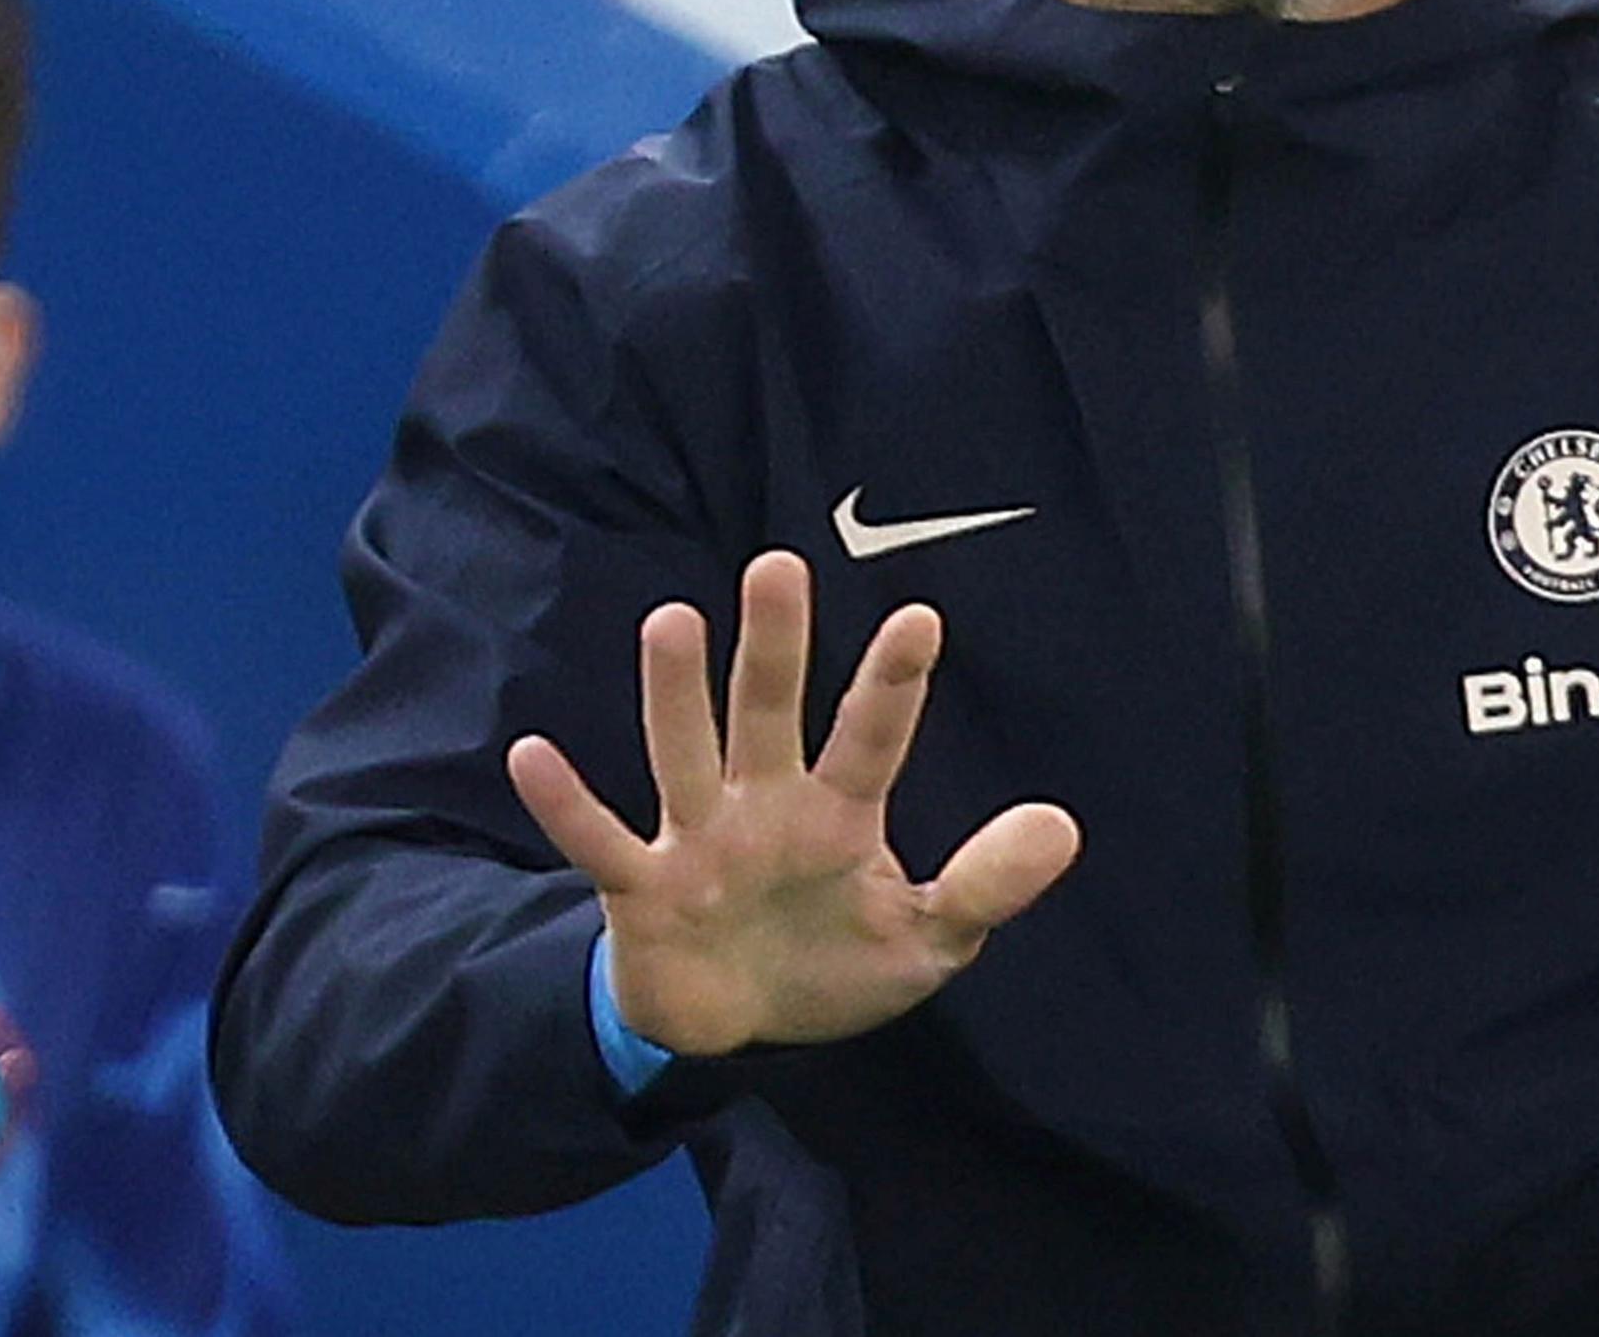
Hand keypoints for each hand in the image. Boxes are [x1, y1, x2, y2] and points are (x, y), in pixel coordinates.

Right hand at [507, 550, 1080, 1056]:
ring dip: (675, 695)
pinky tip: (533, 754)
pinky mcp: (641, 890)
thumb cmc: (834, 964)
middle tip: (780, 567)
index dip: (893, 685)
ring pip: (684, 754)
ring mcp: (697, 841)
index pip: (871, 737)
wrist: (741, 1029)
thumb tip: (1065, 826)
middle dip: (774, 645)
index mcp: (838, 812)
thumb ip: (986, 884)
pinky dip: (566, 804)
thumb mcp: (927, 940)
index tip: (921, 619)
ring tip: (670, 621)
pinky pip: (598, 842)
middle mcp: (763, 805)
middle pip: (769, 713)